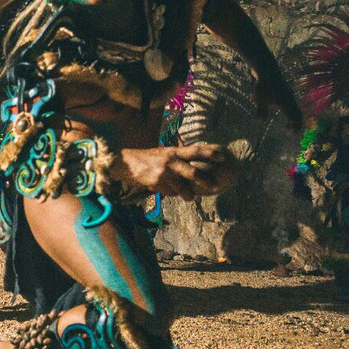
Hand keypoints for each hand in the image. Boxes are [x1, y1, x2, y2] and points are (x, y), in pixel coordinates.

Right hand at [114, 144, 235, 200]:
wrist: (125, 163)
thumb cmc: (146, 158)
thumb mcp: (163, 153)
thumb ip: (177, 158)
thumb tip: (192, 166)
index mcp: (173, 151)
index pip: (196, 150)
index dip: (210, 154)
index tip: (223, 158)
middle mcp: (170, 160)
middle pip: (193, 172)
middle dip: (206, 181)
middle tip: (215, 186)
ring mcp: (163, 172)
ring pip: (182, 187)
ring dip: (188, 194)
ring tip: (191, 198)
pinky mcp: (156, 182)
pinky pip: (169, 192)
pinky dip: (171, 193)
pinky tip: (168, 191)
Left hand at [256, 76, 303, 130]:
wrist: (269, 71)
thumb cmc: (264, 86)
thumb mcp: (260, 100)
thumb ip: (261, 111)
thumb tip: (261, 122)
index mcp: (286, 104)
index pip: (294, 118)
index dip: (295, 126)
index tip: (292, 134)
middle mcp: (290, 100)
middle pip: (297, 114)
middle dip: (296, 123)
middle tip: (291, 131)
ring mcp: (290, 95)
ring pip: (296, 108)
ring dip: (294, 117)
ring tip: (288, 124)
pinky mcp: (287, 91)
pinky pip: (293, 104)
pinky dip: (292, 111)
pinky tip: (286, 112)